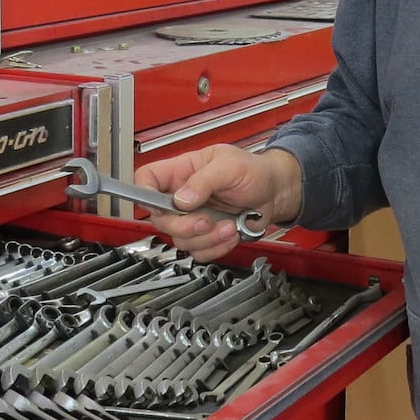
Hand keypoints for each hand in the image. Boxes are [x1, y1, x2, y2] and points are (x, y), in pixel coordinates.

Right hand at [132, 144, 302, 261]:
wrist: (276, 192)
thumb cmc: (254, 171)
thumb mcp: (229, 166)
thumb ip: (203, 180)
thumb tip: (181, 199)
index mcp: (182, 171)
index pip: (146, 180)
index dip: (144, 194)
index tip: (159, 206)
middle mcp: (182, 196)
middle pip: (160, 219)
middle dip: (185, 226)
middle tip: (206, 220)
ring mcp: (193, 218)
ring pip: (180, 240)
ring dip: (207, 238)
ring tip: (228, 225)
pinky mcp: (206, 236)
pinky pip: (198, 252)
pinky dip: (216, 248)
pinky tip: (230, 233)